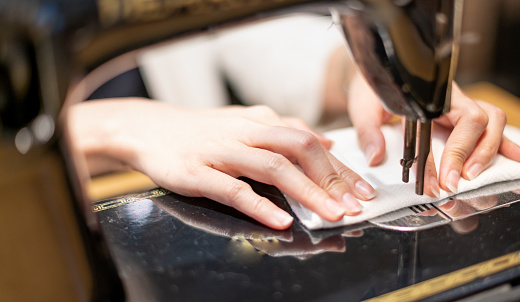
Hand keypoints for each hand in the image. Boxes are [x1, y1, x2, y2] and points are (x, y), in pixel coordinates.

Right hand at [69, 99, 375, 229]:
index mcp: (260, 122)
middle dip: (332, 178)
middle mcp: (245, 133)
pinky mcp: (198, 173)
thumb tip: (326, 142)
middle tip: (355, 204)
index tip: (362, 189)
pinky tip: (281, 221)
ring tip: (331, 214)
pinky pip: (234, 189)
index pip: (310, 141)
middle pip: (299, 149)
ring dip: (307, 191)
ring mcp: (222, 152)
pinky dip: (260, 206)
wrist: (148, 129)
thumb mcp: (246, 123)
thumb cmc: (200, 132)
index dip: (340, 167)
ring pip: (273, 167)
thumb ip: (285, 131)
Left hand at [346, 76, 519, 196]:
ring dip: (491, 150)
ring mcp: (458, 107)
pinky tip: (517, 156)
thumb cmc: (370, 89)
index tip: (445, 179)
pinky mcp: (459, 117)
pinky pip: (488, 128)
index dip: (457, 151)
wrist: (375, 74)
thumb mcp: (364, 107)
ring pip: (492, 122)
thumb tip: (376, 158)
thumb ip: (368, 131)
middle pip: (482, 120)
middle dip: (476, 155)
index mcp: (432, 93)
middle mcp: (451, 98)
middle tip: (455, 183)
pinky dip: (503, 143)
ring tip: (475, 176)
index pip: (458, 119)